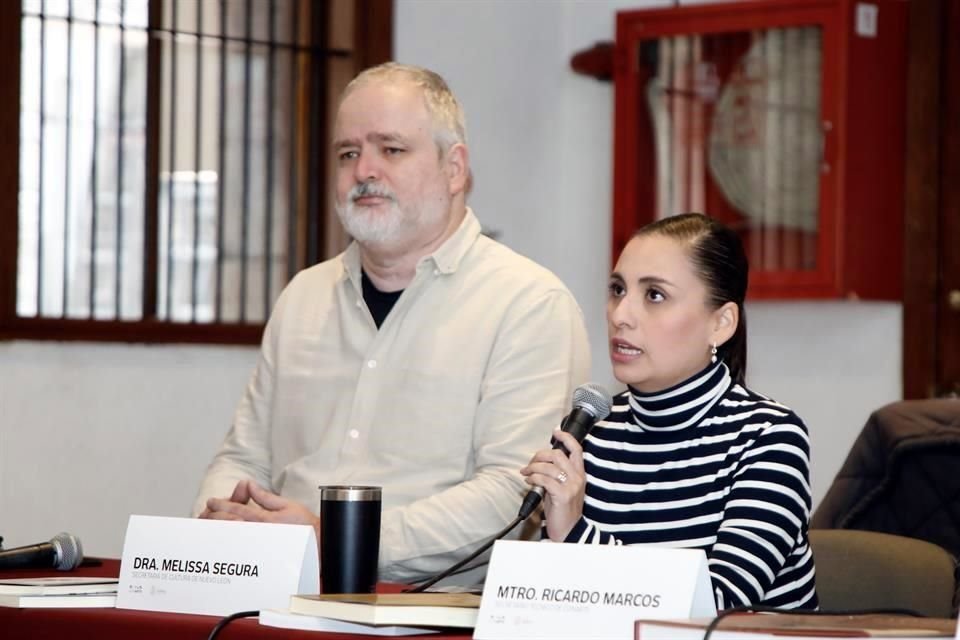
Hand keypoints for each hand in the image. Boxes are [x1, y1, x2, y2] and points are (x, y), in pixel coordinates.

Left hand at [200, 480, 321, 541]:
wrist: (317, 546)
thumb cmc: (304, 526)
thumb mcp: (287, 505)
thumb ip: (265, 497)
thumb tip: (250, 486)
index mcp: (264, 520)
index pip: (238, 510)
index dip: (222, 505)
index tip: (212, 502)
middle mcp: (258, 533)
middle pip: (229, 524)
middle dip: (214, 517)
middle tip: (205, 512)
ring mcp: (257, 545)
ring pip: (231, 535)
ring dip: (217, 528)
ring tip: (207, 523)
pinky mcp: (259, 553)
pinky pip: (238, 546)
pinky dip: (226, 539)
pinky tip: (220, 536)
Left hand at [520, 430, 586, 540]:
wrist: (569, 530)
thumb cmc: (563, 508)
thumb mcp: (563, 487)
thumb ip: (557, 473)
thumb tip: (541, 461)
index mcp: (579, 474)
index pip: (577, 450)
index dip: (566, 438)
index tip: (556, 432)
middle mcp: (577, 478)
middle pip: (557, 455)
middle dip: (539, 455)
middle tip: (530, 463)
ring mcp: (571, 486)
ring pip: (548, 467)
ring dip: (532, 468)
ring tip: (526, 474)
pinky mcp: (562, 495)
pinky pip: (544, 479)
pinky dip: (533, 478)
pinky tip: (529, 481)